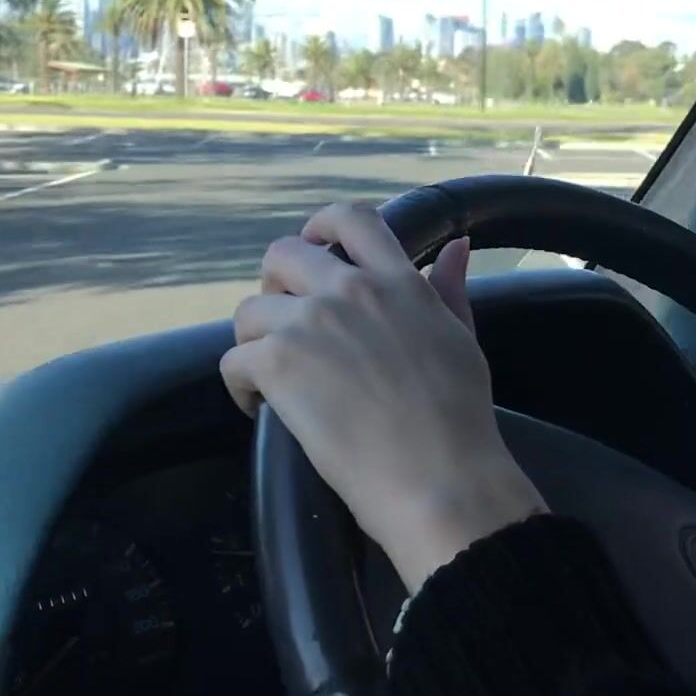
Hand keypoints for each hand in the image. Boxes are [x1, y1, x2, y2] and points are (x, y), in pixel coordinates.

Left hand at [220, 203, 546, 591]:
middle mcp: (350, 290)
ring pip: (250, 310)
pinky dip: (240, 386)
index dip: (322, 226)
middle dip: (276, 284)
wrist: (438, 476)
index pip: (352, 219)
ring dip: (255, 340)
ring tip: (272, 376)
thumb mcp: (462, 340)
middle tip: (286, 323)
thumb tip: (455, 248)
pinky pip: (233, 360)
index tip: (314, 247)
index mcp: (397, 282)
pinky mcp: (278, 364)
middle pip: (284, 254)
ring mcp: (309, 324)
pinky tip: (260, 407)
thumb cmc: (460, 418)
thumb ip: (451, 290)